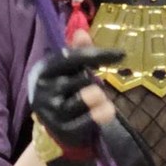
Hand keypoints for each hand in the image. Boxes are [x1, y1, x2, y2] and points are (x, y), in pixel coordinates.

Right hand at [29, 29, 121, 165]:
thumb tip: (82, 32)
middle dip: (95, 81)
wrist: (53, 133)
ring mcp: (53, 112)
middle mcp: (44, 91)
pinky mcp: (64, 130)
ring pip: (91, 95)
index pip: (71, 57)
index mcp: (43, 71)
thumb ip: (76, 52)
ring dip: (101, 97)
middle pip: (84, 77)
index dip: (98, 54)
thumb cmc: (65, 94)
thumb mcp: (66, 71)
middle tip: (91, 88)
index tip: (122, 54)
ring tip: (97, 101)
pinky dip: (105, 112)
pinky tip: (105, 112)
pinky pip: (95, 117)